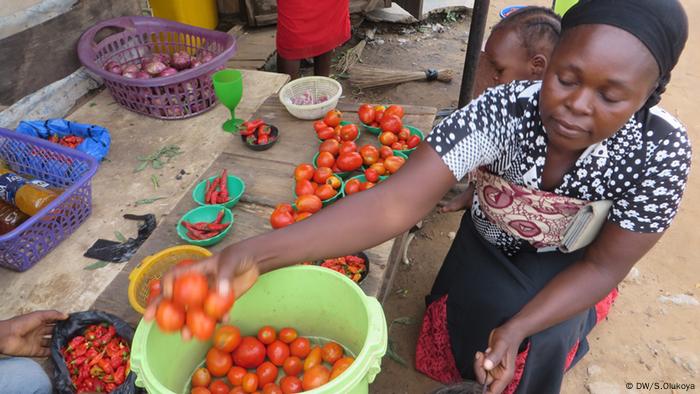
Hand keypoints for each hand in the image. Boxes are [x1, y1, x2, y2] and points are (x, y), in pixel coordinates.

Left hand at [0, 310, 68, 356]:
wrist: (7, 336)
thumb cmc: (22, 323)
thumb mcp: (39, 315)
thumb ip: (53, 314)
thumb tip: (67, 315)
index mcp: (40, 322)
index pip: (53, 322)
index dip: (62, 323)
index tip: (73, 324)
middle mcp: (39, 332)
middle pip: (53, 333)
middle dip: (62, 334)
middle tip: (74, 335)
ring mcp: (37, 342)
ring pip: (50, 343)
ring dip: (58, 344)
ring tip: (70, 344)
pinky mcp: (34, 351)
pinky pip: (45, 353)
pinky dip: (52, 353)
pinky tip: (61, 352)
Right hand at [144, 251, 259, 339]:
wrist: (254, 261)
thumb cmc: (238, 256)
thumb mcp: (230, 262)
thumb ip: (224, 277)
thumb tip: (219, 293)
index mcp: (195, 271)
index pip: (173, 277)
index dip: (165, 286)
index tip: (165, 297)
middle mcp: (198, 285)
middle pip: (176, 298)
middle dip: (162, 309)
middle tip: (150, 321)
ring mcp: (208, 295)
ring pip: (193, 312)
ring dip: (188, 325)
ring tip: (186, 337)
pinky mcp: (220, 302)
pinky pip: (215, 315)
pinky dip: (218, 320)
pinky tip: (224, 321)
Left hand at [473, 325, 524, 393]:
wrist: (509, 331)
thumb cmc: (509, 337)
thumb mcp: (501, 344)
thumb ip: (494, 355)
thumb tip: (487, 366)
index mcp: (505, 375)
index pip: (493, 392)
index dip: (484, 392)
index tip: (477, 386)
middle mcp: (500, 375)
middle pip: (484, 382)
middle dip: (479, 370)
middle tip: (481, 356)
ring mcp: (495, 371)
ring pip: (481, 375)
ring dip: (478, 364)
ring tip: (484, 353)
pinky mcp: (490, 365)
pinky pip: (480, 368)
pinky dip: (479, 361)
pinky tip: (484, 353)